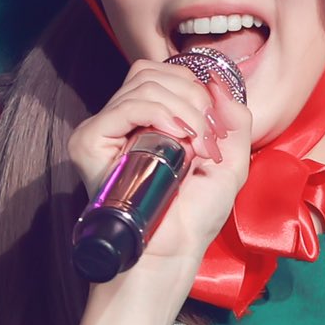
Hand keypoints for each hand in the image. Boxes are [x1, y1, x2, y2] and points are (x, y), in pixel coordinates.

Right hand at [68, 57, 253, 270]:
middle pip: (152, 73)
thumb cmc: (195, 217)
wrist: (172, 251)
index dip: (195, 90)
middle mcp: (123, 123)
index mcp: (148, 123)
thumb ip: (234, 120)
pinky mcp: (90, 142)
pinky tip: (178, 138)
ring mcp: (104, 131)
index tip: (213, 130)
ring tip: (196, 145)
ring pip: (144, 84)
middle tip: (207, 138)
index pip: (163, 75)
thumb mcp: (231, 162)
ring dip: (184, 108)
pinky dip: (160, 113)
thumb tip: (219, 82)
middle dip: (192, 97)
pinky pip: (129, 105)